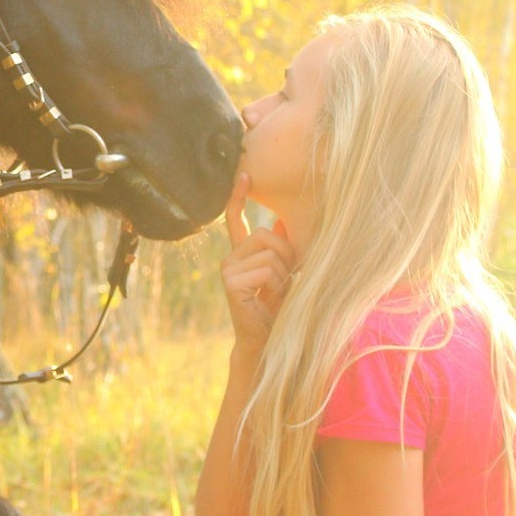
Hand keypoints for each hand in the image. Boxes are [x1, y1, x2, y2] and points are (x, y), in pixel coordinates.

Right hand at [220, 173, 296, 348]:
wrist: (267, 341)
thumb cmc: (278, 310)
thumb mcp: (286, 274)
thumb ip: (283, 250)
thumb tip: (284, 222)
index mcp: (242, 254)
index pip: (235, 219)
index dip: (237, 196)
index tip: (244, 174)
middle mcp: (230, 258)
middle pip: (266, 234)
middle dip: (287, 255)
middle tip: (287, 278)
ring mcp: (228, 270)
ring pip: (269, 253)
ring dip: (284, 274)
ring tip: (278, 292)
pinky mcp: (231, 284)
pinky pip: (265, 270)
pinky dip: (276, 284)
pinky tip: (267, 298)